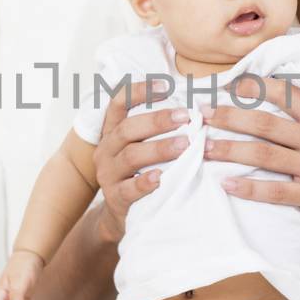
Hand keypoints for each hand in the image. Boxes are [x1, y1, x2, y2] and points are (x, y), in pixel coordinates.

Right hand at [94, 77, 190, 245]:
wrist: (121, 215)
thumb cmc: (139, 173)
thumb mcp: (140, 147)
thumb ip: (155, 128)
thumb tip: (193, 103)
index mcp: (112, 131)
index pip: (118, 103)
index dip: (139, 90)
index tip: (166, 84)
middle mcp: (106, 149)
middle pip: (127, 128)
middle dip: (158, 120)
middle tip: (187, 117)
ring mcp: (108, 174)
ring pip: (130, 156)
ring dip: (159, 148)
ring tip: (185, 144)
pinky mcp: (116, 198)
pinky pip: (129, 189)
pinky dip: (145, 182)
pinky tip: (162, 177)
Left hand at [200, 75, 299, 241]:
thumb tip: (265, 99)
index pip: (287, 94)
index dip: (257, 86)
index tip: (228, 84)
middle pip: (267, 124)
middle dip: (231, 117)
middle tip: (204, 114)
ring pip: (265, 155)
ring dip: (231, 150)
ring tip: (206, 149)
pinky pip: (275, 191)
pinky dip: (248, 187)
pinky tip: (227, 184)